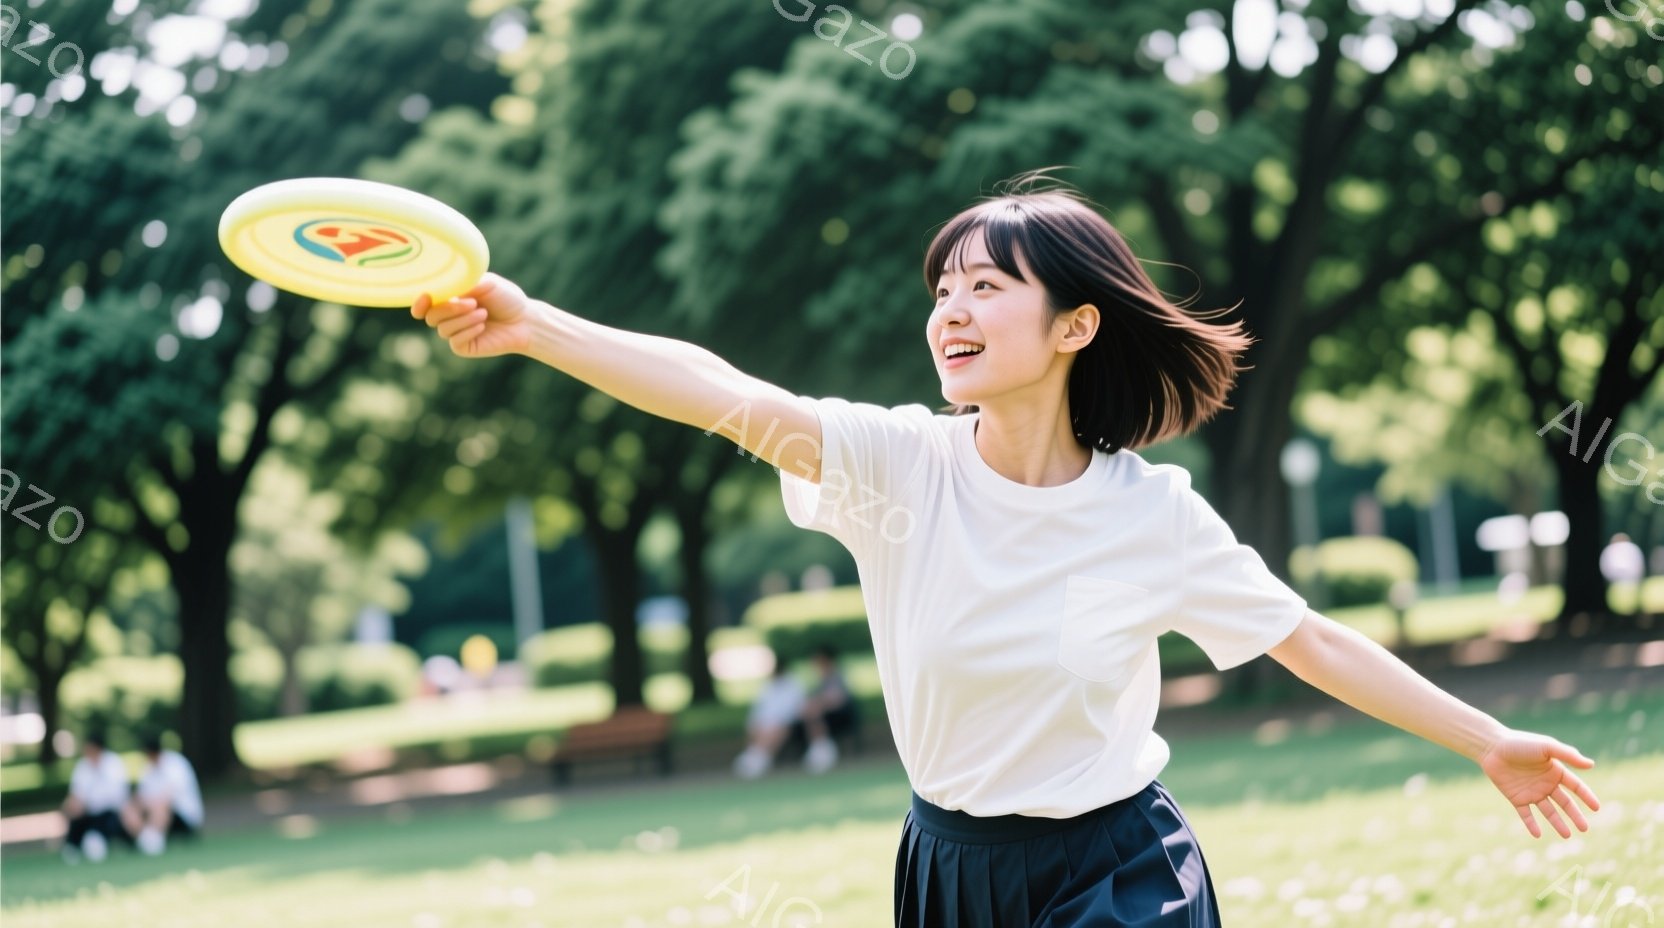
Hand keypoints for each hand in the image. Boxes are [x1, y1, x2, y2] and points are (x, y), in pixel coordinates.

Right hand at [412, 272, 532, 357]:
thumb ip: (464, 284)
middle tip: (473, 303)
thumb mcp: (486, 283)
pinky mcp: (464, 347)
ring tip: (484, 313)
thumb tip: (447, 289)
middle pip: (430, 316)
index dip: (418, 303)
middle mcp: (449, 317)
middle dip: (449, 309)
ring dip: (463, 319)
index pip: (424, 304)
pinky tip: (483, 326)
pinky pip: (454, 341)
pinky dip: (468, 331)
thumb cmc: (507, 298)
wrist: (525, 319)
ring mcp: (456, 333)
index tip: (426, 297)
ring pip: (442, 329)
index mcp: (450, 298)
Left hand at [1477, 728, 1599, 838]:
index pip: (1576, 787)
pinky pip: (1526, 814)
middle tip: (1584, 829)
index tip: (1596, 808)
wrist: (1492, 747)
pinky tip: (1538, 834)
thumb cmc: (1520, 743)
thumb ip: (1568, 755)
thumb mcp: (1546, 747)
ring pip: (1548, 811)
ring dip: (1558, 823)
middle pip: (1565, 803)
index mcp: (1555, 771)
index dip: (1586, 797)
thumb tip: (1591, 765)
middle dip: (1575, 816)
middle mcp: (1545, 783)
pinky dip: (1531, 825)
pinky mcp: (1516, 798)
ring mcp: (1531, 792)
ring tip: (1567, 835)